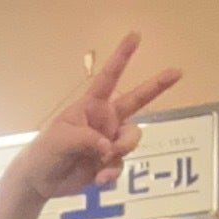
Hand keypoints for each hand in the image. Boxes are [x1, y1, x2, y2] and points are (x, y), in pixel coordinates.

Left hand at [10, 34, 183, 202]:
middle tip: (178, 71)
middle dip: (157, 86)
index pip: (109, 78)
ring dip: (121, 150)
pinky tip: (99, 180)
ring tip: (103, 161)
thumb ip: (87, 139)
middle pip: (137, 100)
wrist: (40, 181)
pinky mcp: (109, 162)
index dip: (122, 57)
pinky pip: (121, 165)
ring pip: (131, 138)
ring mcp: (109, 141)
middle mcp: (105, 119)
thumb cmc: (46, 151)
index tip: (136, 36)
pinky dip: (112, 173)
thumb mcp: (61, 139)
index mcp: (91, 106)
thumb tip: (109, 148)